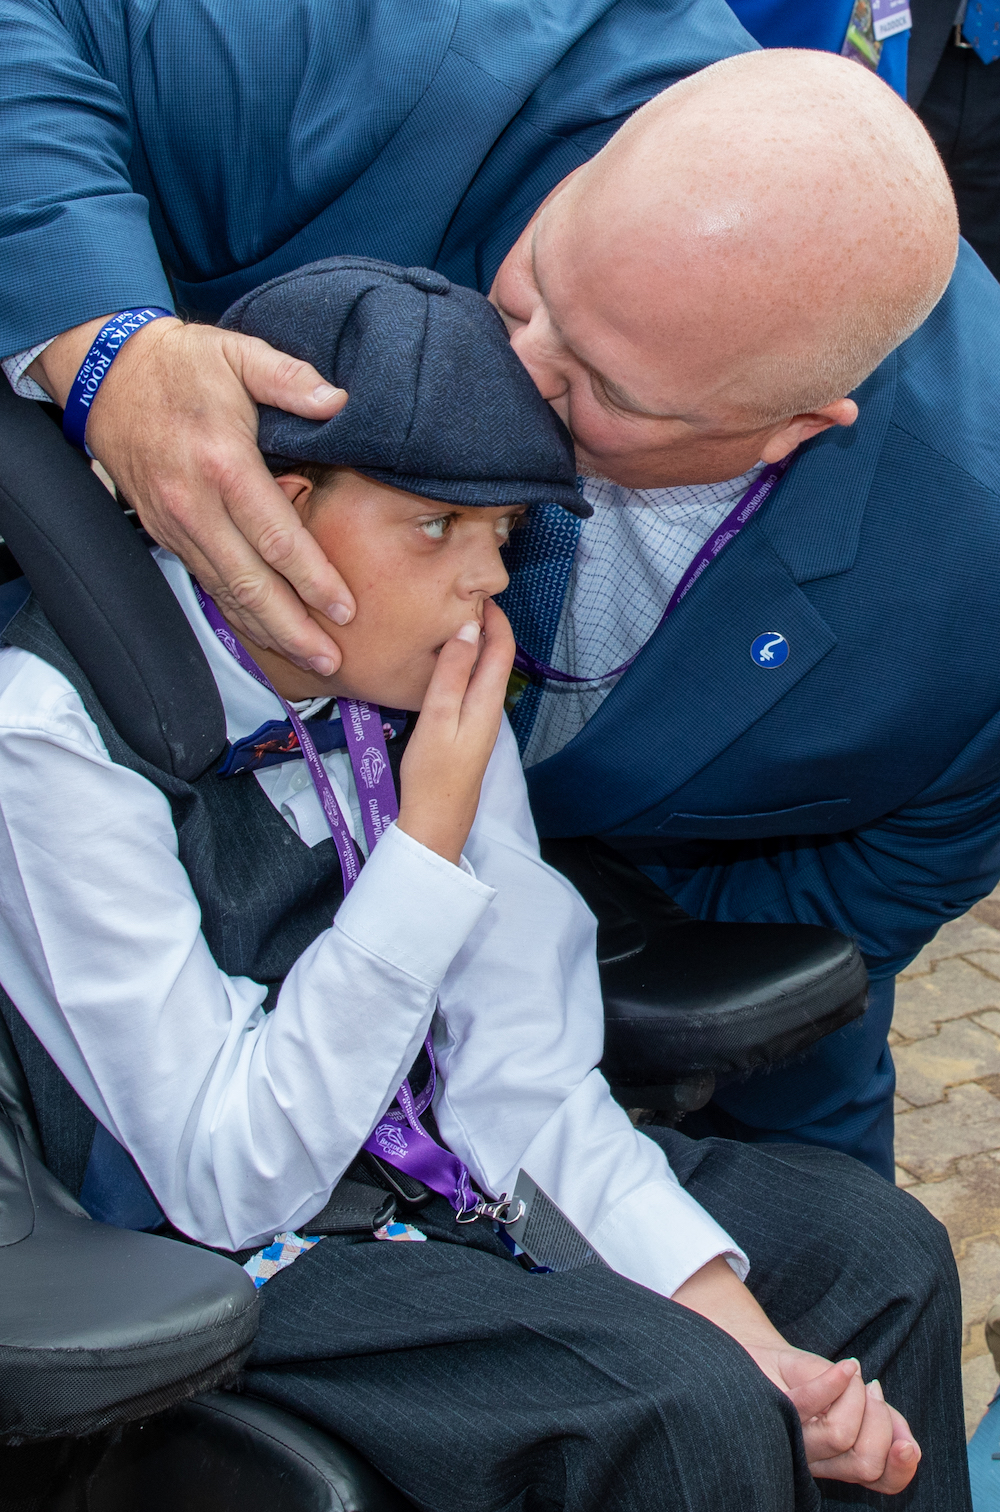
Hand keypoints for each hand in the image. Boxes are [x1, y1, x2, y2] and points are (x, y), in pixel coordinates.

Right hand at [29, 315, 352, 673]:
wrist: (109, 374)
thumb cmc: (182, 364)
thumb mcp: (238, 353)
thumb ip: (290, 378)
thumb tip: (338, 402)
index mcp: (223, 464)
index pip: (276, 537)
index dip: (312, 578)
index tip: (344, 607)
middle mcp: (197, 505)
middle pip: (250, 582)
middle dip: (292, 627)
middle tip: (330, 658)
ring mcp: (177, 525)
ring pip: (227, 592)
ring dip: (268, 630)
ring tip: (308, 658)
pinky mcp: (167, 533)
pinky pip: (209, 582)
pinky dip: (239, 613)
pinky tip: (266, 632)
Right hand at [397, 600, 514, 864]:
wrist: (436, 821)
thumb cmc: (434, 773)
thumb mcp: (438, 717)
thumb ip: (453, 673)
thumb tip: (467, 628)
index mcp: (487, 701)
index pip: (502, 647)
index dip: (495, 617)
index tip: (476, 592)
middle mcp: (490, 708)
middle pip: (495, 657)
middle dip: (483, 626)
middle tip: (456, 600)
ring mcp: (479, 722)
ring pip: (482, 672)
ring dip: (471, 646)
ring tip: (445, 624)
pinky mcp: (466, 732)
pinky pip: (469, 688)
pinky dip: (460, 667)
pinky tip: (440, 665)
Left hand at [747, 1345, 919, 1493]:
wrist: (760, 1353)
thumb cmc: (809, 1377)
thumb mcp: (856, 1397)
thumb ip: (885, 1420)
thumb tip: (909, 1442)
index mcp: (842, 1461)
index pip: (881, 1482)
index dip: (901, 1469)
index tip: (908, 1444)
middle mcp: (818, 1461)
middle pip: (865, 1463)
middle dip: (880, 1423)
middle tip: (871, 1390)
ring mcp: (795, 1441)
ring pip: (840, 1434)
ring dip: (855, 1395)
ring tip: (849, 1373)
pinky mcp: (777, 1413)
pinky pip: (809, 1405)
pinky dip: (834, 1382)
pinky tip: (847, 1366)